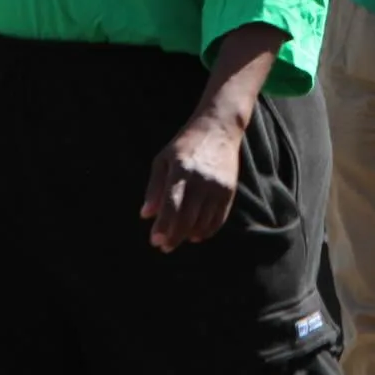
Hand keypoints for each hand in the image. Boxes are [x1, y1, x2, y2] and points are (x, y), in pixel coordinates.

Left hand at [141, 111, 242, 251]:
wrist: (219, 127)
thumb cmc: (186, 143)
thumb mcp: (163, 159)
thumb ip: (154, 187)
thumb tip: (145, 215)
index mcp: (181, 170)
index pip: (172, 206)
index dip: (163, 227)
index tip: (155, 240)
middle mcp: (201, 179)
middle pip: (187, 219)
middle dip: (173, 237)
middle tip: (163, 246)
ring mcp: (217, 186)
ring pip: (203, 223)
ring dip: (188, 236)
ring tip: (177, 238)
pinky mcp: (229, 191)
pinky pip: (218, 220)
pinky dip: (206, 232)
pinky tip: (195, 234)